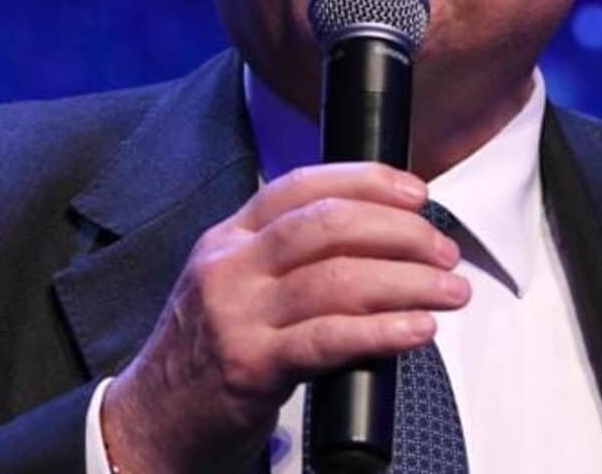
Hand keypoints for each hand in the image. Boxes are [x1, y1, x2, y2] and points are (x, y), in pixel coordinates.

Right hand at [99, 162, 468, 472]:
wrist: (152, 421)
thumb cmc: (205, 353)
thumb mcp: (234, 285)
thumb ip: (287, 258)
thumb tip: (378, 241)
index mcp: (230, 238)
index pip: (303, 187)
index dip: (367, 181)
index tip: (416, 194)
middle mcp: (231, 267)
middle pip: (328, 226)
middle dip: (400, 233)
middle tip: (443, 252)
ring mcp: (238, 315)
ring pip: (338, 280)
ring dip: (408, 282)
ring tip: (448, 292)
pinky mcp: (250, 366)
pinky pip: (329, 340)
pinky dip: (383, 330)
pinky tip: (417, 330)